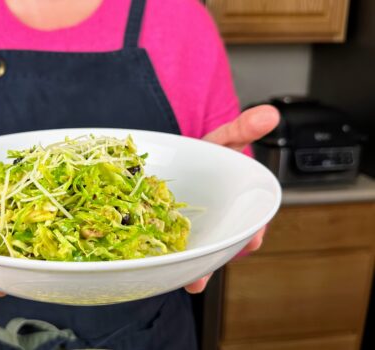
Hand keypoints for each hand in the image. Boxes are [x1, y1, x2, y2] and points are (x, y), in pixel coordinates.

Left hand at [184, 105, 279, 293]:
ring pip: (199, 253)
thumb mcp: (225, 139)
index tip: (254, 239)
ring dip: (196, 269)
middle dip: (220, 258)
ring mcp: (195, 231)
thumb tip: (269, 114)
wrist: (179, 161)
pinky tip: (162, 268)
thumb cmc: (207, 156)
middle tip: (214, 273)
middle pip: (223, 245)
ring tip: (193, 284)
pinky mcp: (170, 232)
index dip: (254, 232)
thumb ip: (243, 128)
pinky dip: (169, 259)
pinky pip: (171, 248)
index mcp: (236, 204)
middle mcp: (218, 222)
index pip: (251, 222)